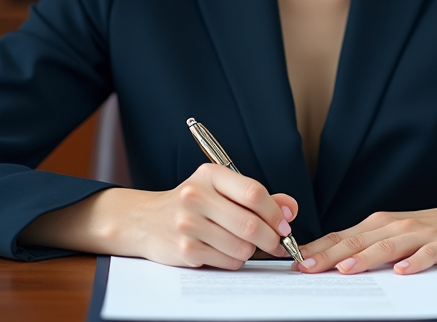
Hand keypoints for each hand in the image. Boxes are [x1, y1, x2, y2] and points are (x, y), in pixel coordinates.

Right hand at [19, 163, 297, 269]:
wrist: (146, 220)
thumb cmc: (193, 203)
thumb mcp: (221, 189)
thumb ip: (257, 197)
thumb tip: (290, 209)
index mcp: (210, 175)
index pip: (254, 193)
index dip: (275, 213)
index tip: (285, 224)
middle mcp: (196, 196)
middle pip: (250, 224)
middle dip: (271, 238)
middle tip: (278, 243)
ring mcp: (188, 224)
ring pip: (241, 247)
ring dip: (251, 251)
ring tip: (245, 245)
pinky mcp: (184, 250)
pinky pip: (227, 262)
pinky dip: (234, 260)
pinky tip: (225, 251)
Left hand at [297, 194, 436, 274]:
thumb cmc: (435, 229)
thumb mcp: (399, 234)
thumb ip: (371, 245)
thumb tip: (335, 261)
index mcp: (381, 224)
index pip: (342, 235)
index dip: (318, 247)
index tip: (292, 260)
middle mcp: (396, 225)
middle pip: (357, 240)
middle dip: (329, 254)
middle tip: (304, 267)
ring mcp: (420, 234)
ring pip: (387, 246)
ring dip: (364, 257)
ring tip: (344, 269)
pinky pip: (427, 255)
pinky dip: (414, 263)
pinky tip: (402, 273)